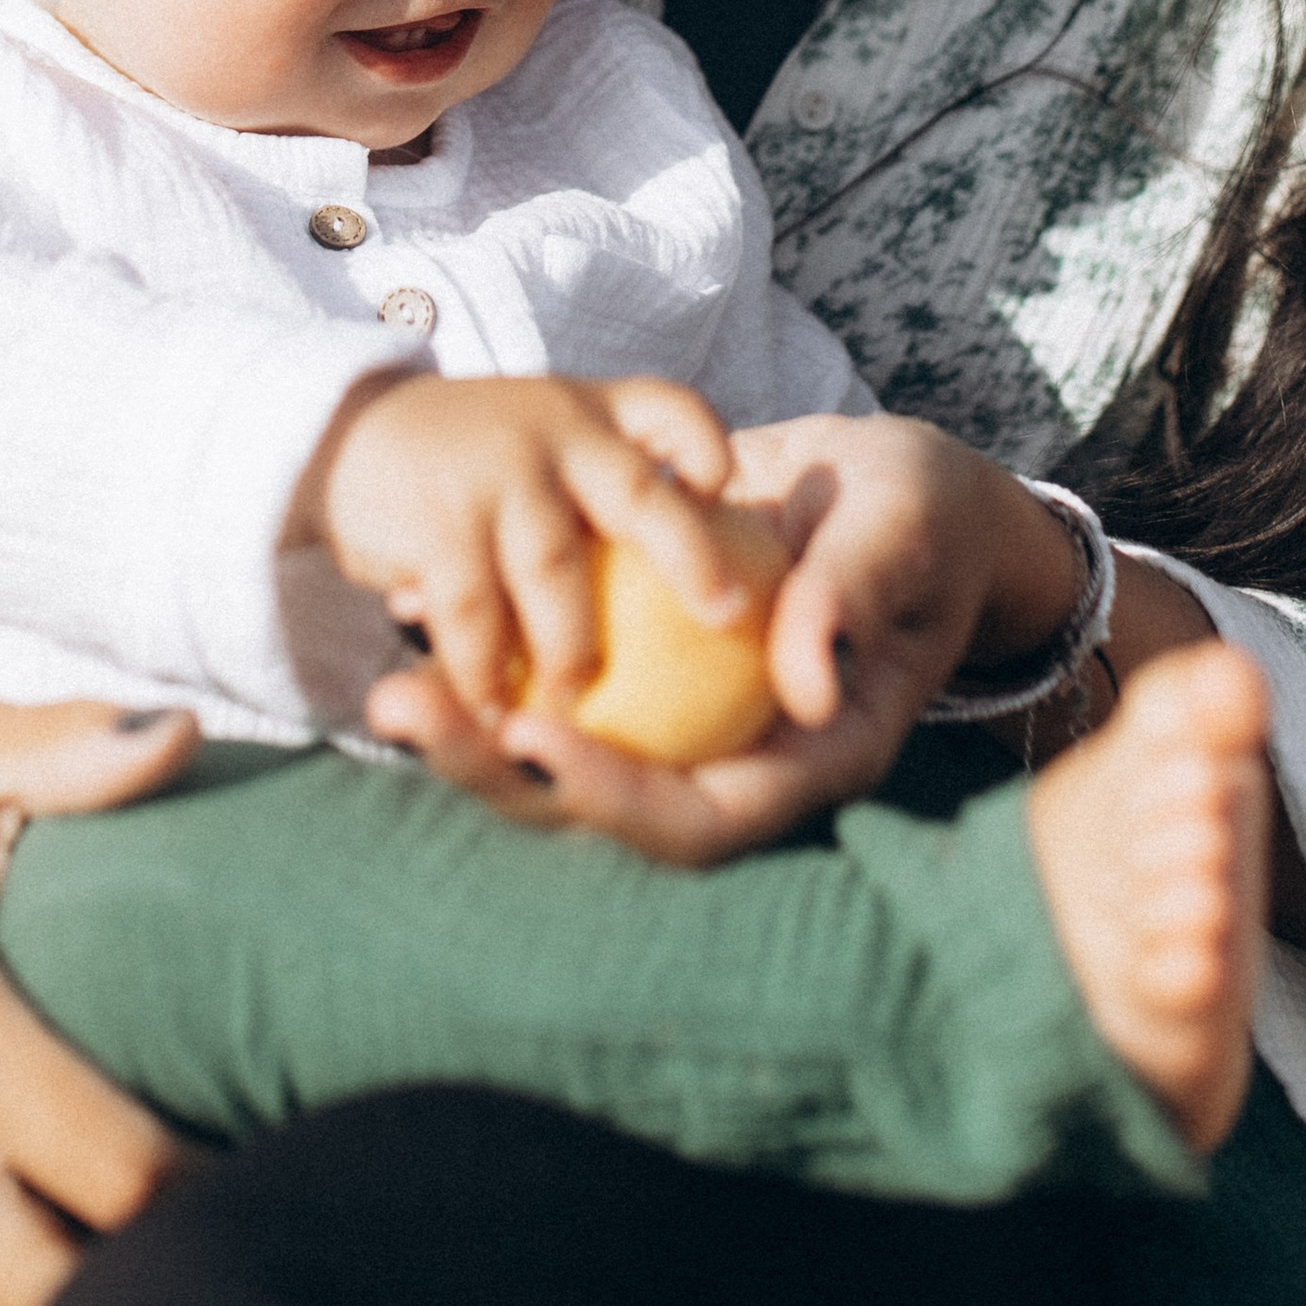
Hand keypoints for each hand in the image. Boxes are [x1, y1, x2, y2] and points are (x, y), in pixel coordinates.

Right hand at [0, 657, 198, 1305]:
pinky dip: (1, 1305)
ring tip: (178, 1265)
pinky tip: (78, 1268)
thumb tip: (183, 731)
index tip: (289, 1167)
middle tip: (245, 1237)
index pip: (108, 1169)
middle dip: (153, 1286)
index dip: (214, 1188)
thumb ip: (76, 750)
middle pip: (49, 1295)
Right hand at [291, 369, 746, 729]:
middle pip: (641, 497)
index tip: (721, 493)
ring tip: (571, 704)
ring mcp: (495, 473)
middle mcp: (552, 431)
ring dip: (568, 652)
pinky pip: (477, 617)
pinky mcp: (439, 524)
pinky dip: (485, 670)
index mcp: (585, 413)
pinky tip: (488, 707)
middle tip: (730, 616)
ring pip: (556, 575)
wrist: (330, 434)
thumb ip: (587, 481)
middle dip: (692, 560)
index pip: (668, 410)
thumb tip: (676, 566)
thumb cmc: (453, 456)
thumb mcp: (529, 435)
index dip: (703, 450)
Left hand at [361, 409, 1086, 865]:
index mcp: (806, 762)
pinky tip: (413, 614)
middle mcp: (733, 760)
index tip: (529, 738)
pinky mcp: (644, 671)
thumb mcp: (901, 535)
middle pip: (603, 807)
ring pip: (563, 752)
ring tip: (386, 685)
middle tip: (404, 711)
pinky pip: (557, 682)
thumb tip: (808, 687)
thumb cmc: (918, 511)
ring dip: (468, 727)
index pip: (699, 818)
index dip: (611, 795)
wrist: (896, 488)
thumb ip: (854, 599)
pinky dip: (487, 654)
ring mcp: (682, 720)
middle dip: (498, 772)